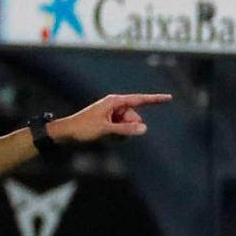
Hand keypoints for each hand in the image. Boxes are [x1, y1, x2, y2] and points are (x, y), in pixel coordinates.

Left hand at [49, 94, 171, 142]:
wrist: (66, 132)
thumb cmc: (83, 128)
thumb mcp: (105, 130)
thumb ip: (125, 130)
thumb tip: (144, 128)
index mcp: (114, 101)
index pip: (139, 99)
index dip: (155, 99)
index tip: (169, 97)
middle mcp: (115, 105)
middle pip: (134, 118)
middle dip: (129, 128)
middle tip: (112, 132)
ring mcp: (112, 114)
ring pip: (129, 126)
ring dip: (122, 134)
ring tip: (106, 135)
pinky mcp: (109, 122)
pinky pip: (122, 130)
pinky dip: (117, 135)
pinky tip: (105, 137)